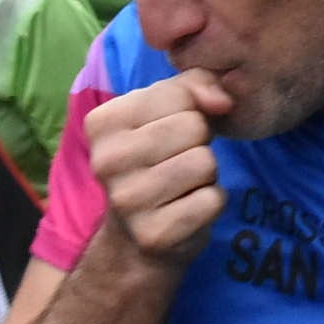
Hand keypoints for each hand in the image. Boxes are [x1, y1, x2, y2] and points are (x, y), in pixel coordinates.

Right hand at [84, 70, 233, 261]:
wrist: (136, 237)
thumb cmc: (155, 161)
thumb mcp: (167, 111)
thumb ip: (195, 85)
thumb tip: (222, 100)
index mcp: (101, 122)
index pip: (177, 95)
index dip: (189, 112)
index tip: (169, 135)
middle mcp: (106, 161)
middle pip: (193, 127)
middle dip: (199, 143)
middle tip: (177, 162)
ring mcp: (127, 201)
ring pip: (205, 162)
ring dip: (206, 174)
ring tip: (182, 185)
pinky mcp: (154, 234)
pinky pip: (212, 199)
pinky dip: (211, 202)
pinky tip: (186, 209)